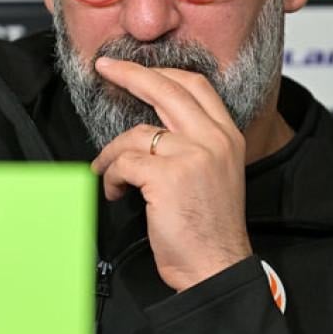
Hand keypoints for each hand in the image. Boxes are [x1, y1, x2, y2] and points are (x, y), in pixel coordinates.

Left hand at [90, 56, 251, 291]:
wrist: (215, 266)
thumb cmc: (209, 227)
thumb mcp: (215, 172)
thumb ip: (193, 142)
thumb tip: (152, 125)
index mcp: (227, 135)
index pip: (195, 85)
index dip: (161, 71)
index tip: (134, 66)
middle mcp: (213, 139)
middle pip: (165, 88)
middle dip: (129, 73)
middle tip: (105, 68)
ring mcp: (191, 155)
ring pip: (135, 133)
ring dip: (112, 154)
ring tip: (109, 173)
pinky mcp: (167, 176)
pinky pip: (124, 162)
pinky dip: (112, 176)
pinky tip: (117, 191)